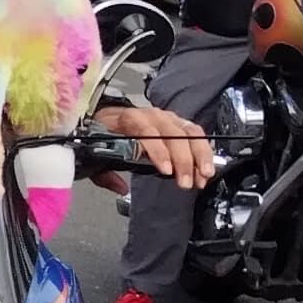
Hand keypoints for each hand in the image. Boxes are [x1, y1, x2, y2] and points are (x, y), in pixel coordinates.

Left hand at [88, 98, 215, 192]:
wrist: (109, 117)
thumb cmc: (104, 134)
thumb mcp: (97, 153)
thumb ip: (105, 172)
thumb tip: (120, 187)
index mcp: (128, 119)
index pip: (145, 131)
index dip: (158, 150)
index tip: (166, 170)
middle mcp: (150, 115)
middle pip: (172, 133)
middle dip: (183, 159)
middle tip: (186, 182)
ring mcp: (166, 117)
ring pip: (188, 131)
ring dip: (199, 154)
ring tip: (204, 176)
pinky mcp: (177, 122)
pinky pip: (195, 132)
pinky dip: (203, 150)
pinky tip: (205, 168)